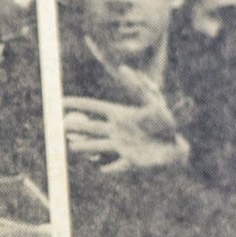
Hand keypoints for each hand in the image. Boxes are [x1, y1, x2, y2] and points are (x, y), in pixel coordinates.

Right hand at [65, 69, 189, 173]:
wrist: (177, 148)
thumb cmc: (167, 124)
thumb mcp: (154, 102)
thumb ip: (138, 86)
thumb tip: (122, 68)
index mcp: (119, 115)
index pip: (93, 107)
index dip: (76, 104)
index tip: (59, 102)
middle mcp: (115, 130)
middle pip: (89, 127)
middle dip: (74, 127)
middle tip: (61, 127)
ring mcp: (119, 146)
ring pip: (95, 146)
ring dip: (84, 147)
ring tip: (73, 147)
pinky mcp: (126, 162)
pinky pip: (113, 167)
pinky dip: (108, 168)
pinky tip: (103, 168)